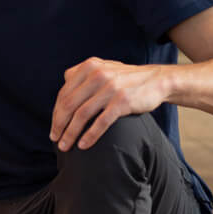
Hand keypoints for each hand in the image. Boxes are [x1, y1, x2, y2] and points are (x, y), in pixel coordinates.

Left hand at [49, 58, 168, 150]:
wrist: (158, 80)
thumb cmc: (127, 79)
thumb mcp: (104, 68)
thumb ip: (84, 74)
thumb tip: (64, 83)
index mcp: (88, 67)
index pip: (64, 93)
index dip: (56, 113)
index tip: (54, 127)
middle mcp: (97, 75)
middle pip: (69, 104)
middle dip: (59, 124)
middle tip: (55, 139)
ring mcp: (110, 88)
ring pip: (81, 114)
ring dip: (70, 133)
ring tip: (65, 146)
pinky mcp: (122, 102)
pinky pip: (101, 122)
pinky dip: (89, 135)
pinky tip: (83, 145)